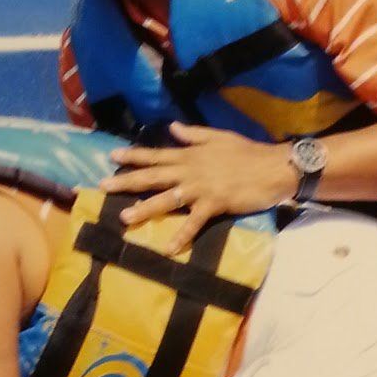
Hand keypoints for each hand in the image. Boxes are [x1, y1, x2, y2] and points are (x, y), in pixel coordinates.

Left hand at [100, 123, 293, 250]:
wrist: (274, 167)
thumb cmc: (248, 153)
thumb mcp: (219, 138)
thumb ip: (193, 135)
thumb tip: (173, 128)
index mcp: (190, 155)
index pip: (156, 155)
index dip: (133, 156)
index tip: (112, 156)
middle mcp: (190, 170)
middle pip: (152, 176)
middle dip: (126, 181)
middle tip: (102, 186)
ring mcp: (201, 188)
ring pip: (167, 198)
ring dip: (145, 208)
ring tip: (124, 218)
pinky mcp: (215, 203)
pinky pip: (194, 222)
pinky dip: (182, 235)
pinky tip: (168, 248)